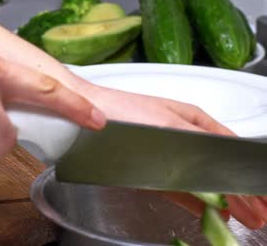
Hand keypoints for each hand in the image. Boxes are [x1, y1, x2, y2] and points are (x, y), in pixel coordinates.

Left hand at [85, 85, 266, 228]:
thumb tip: (222, 158)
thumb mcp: (167, 123)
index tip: (262, 195)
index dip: (246, 173)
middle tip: (259, 214)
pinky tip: (211, 212)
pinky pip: (178, 189)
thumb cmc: (120, 110)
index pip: (230, 149)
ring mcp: (165, 155)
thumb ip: (198, 143)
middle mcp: (182, 137)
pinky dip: (197, 201)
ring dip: (225, 200)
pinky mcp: (148, 171)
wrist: (81, 118)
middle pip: (219, 168)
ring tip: (245, 218)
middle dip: (242, 192)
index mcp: (192, 119)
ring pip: (201, 181)